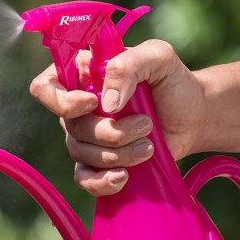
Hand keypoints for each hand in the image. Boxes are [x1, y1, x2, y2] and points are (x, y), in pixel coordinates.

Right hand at [29, 40, 205, 195]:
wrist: (194, 118)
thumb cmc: (173, 82)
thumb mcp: (158, 57)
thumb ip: (128, 65)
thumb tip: (105, 104)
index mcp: (81, 75)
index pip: (45, 87)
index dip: (61, 100)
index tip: (94, 103)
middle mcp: (77, 106)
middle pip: (70, 126)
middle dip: (110, 132)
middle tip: (146, 124)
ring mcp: (85, 137)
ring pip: (81, 153)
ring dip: (118, 153)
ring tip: (149, 146)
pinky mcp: (98, 163)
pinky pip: (84, 179)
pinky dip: (102, 182)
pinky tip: (124, 177)